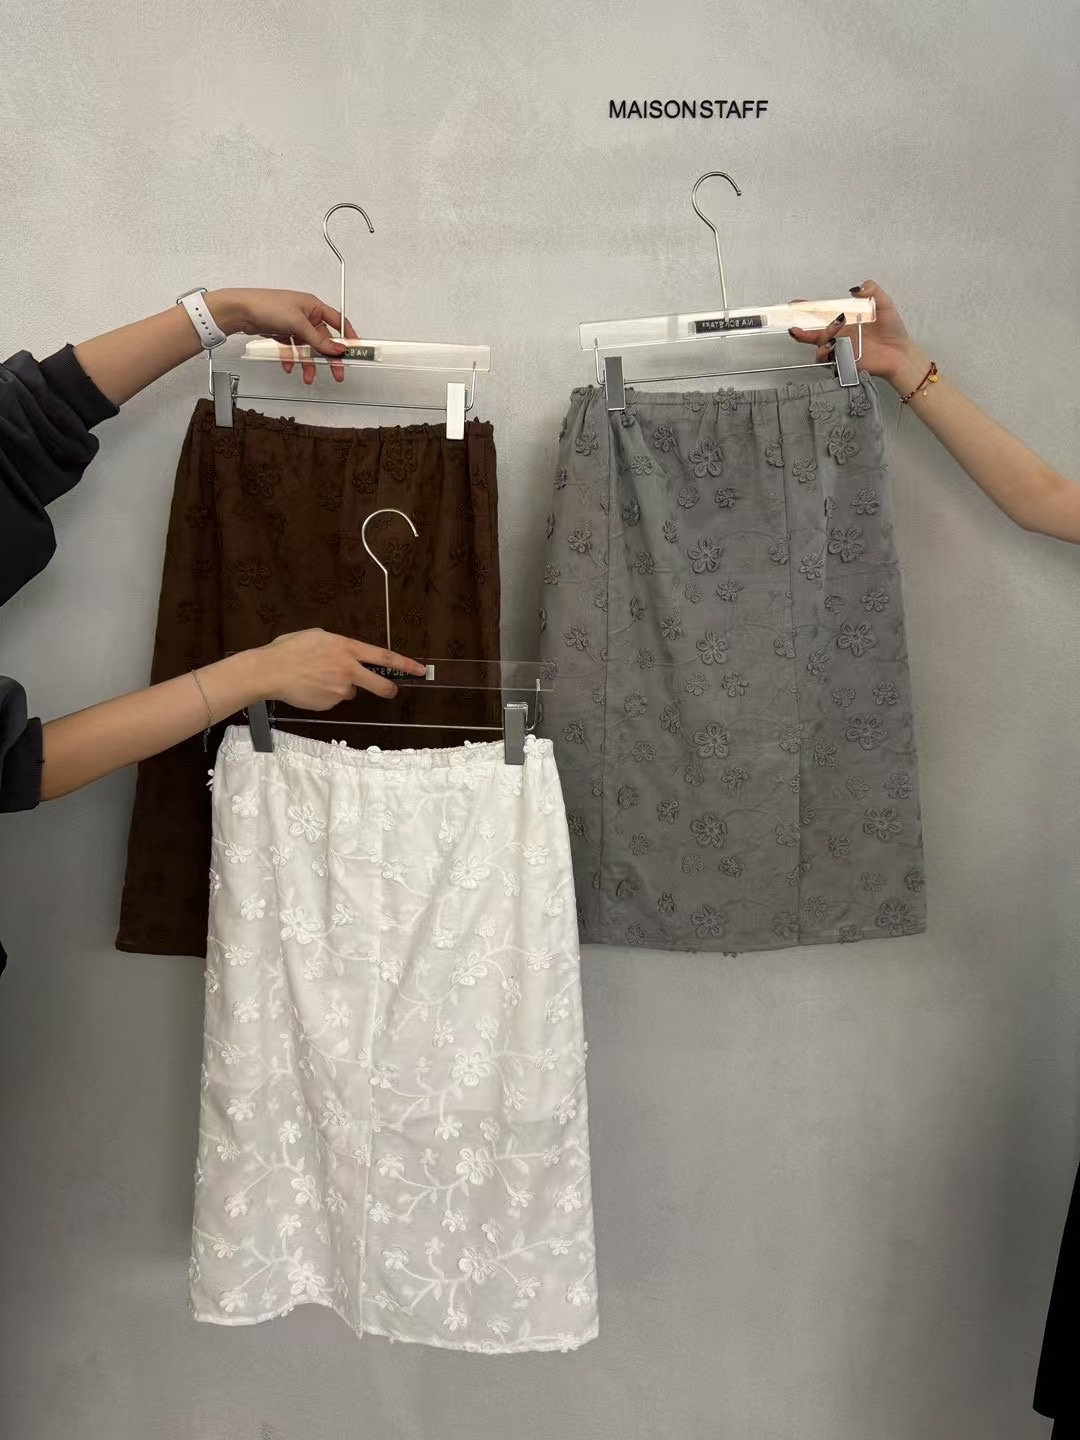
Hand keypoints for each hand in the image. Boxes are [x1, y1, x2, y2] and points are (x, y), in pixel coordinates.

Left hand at [207, 288, 359, 383]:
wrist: (239, 310)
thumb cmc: (266, 306)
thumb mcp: (298, 324)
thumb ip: (319, 340)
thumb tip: (338, 349)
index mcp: (313, 306)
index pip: (338, 321)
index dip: (348, 336)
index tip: (355, 351)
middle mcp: (305, 314)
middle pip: (323, 340)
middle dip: (328, 358)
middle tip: (336, 373)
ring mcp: (293, 324)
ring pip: (307, 347)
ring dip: (308, 363)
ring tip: (307, 377)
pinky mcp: (282, 332)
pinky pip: (292, 349)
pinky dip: (292, 359)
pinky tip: (289, 367)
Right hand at [255, 629, 426, 709]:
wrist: (270, 671)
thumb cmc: (290, 649)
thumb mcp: (318, 636)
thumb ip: (338, 646)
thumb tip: (348, 655)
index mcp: (347, 649)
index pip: (383, 657)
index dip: (405, 664)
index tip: (421, 670)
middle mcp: (349, 670)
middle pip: (380, 685)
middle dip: (388, 689)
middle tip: (390, 690)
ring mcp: (340, 689)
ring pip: (350, 691)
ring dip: (341, 687)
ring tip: (316, 678)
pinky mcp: (330, 703)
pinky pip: (334, 699)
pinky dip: (326, 695)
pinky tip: (310, 687)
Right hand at [787, 280, 930, 392]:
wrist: (899, 352)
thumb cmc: (893, 331)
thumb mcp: (884, 304)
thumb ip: (871, 292)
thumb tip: (856, 288)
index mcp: (846, 321)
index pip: (823, 314)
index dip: (808, 310)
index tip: (796, 305)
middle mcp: (840, 335)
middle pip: (814, 332)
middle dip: (802, 328)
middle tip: (798, 325)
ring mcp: (841, 349)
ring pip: (819, 345)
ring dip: (823, 336)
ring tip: (835, 332)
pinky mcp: (843, 361)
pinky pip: (826, 359)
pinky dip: (825, 351)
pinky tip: (833, 345)